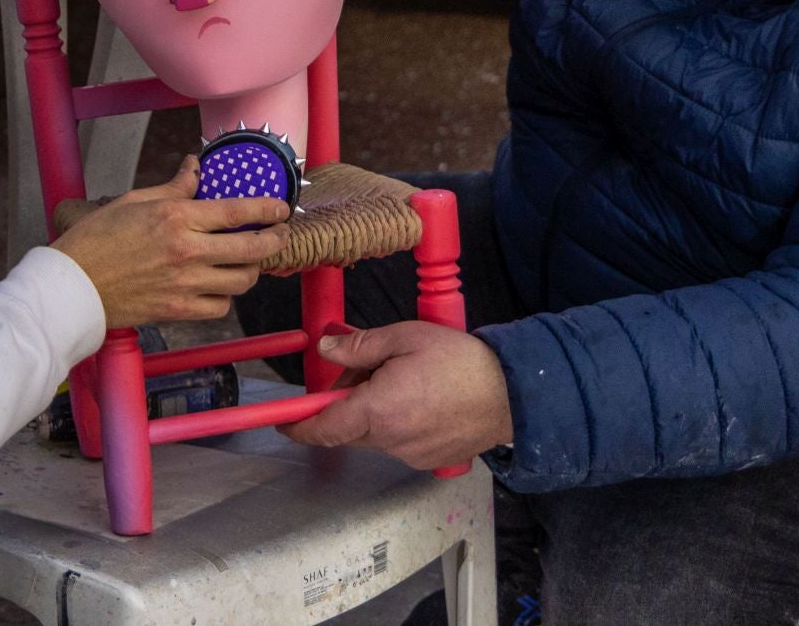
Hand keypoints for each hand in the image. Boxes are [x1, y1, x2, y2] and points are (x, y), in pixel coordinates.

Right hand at [52, 155, 289, 327]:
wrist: (73, 285)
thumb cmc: (96, 240)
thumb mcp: (133, 201)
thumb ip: (172, 187)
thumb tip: (194, 168)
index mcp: (176, 217)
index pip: (237, 211)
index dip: (267, 209)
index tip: (281, 208)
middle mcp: (187, 251)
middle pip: (251, 249)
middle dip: (274, 240)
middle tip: (279, 235)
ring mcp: (185, 284)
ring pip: (241, 281)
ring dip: (251, 270)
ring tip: (248, 262)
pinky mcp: (179, 311)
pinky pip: (220, 307)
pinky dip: (224, 297)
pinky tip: (218, 287)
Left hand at [281, 322, 512, 469]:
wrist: (513, 393)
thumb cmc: (460, 362)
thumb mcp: (404, 338)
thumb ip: (359, 345)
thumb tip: (326, 348)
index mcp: (378, 409)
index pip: (325, 426)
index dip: (300, 425)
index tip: (286, 421)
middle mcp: (389, 439)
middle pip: (349, 427)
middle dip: (347, 400)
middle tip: (367, 367)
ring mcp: (410, 454)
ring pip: (374, 434)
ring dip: (374, 410)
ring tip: (402, 378)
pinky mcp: (428, 460)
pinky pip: (398, 442)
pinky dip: (397, 422)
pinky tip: (420, 399)